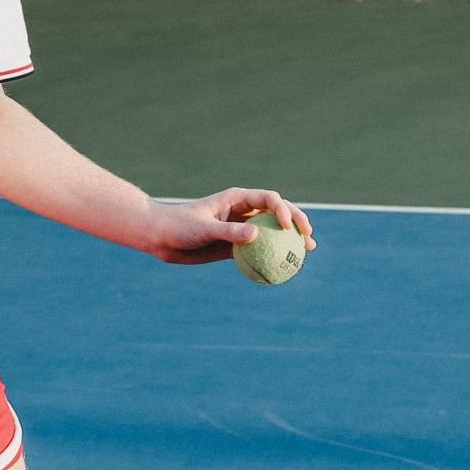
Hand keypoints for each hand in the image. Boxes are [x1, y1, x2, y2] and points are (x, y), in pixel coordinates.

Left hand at [142, 187, 317, 265]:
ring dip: (290, 240)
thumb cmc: (178, 226)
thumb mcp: (203, 228)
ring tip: (308, 251)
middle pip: (277, 213)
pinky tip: (283, 271)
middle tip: (308, 237)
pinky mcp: (235, 246)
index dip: (284, 209)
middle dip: (297, 221)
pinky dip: (272, 258)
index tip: (288, 226)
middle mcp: (243, 211)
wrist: (161, 238)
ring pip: (272, 233)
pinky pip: (258, 251)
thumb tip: (255, 235)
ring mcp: (240, 229)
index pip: (269, 199)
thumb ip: (228, 231)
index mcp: (237, 199)